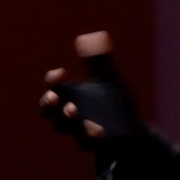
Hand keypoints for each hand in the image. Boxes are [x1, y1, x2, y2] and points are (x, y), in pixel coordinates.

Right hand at [40, 31, 134, 149]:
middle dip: (48, 104)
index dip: (52, 82)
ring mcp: (80, 131)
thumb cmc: (113, 104)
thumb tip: (97, 35)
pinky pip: (88, 143)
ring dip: (66, 119)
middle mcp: (69, 115)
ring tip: (72, 109)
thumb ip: (101, 60)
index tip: (60, 72)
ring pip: (65, 128)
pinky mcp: (95, 145)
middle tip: (53, 97)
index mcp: (70, 97)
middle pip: (48, 111)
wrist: (131, 132)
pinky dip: (89, 136)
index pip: (52, 88)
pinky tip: (96, 130)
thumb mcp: (108, 79)